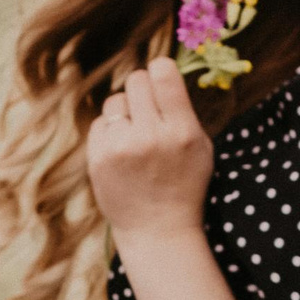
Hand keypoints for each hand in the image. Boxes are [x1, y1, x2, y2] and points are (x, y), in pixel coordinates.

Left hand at [86, 56, 213, 240]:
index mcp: (182, 131)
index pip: (163, 74)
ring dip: (125, 112)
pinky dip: (110, 132)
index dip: (159, 69)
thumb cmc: (184, 184)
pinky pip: (100, 123)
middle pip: (136, 80)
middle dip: (142, 91)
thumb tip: (161, 69)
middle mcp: (151, 135)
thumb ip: (183, 110)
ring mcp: (121, 147)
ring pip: (115, 100)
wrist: (157, 230)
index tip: (159, 76)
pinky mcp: (98, 157)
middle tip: (147, 110)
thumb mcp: (200, 147)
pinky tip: (121, 152)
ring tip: (135, 136)